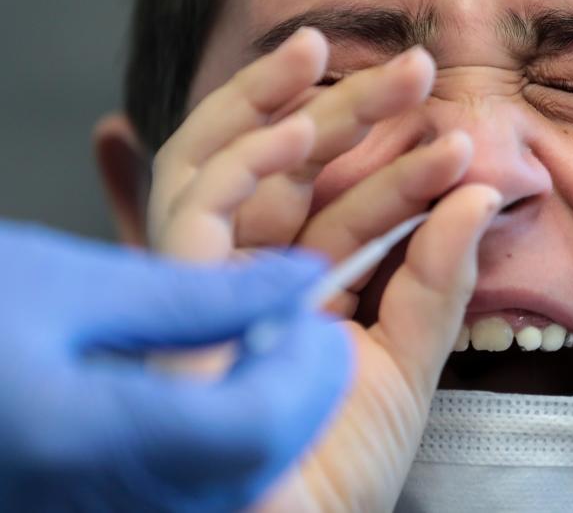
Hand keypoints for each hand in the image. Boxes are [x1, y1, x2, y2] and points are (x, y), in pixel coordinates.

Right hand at [0, 220, 351, 511]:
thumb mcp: (67, 285)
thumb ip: (197, 295)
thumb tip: (299, 278)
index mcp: (84, 439)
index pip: (255, 425)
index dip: (307, 365)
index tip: (311, 304)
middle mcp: (96, 506)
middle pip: (257, 464)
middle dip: (299, 386)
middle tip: (292, 317)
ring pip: (236, 485)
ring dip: (271, 409)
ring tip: (257, 339)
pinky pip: (193, 493)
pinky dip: (229, 436)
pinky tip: (215, 381)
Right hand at [147, 27, 502, 510]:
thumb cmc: (340, 464)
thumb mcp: (408, 363)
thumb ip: (439, 281)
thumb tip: (480, 199)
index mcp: (312, 289)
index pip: (352, 210)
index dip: (402, 168)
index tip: (460, 136)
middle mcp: (258, 275)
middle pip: (298, 174)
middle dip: (353, 111)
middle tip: (420, 66)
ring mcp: (213, 278)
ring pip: (235, 163)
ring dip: (280, 103)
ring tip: (332, 52)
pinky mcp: (172, 289)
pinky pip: (189, 203)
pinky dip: (237, 158)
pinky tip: (296, 126)